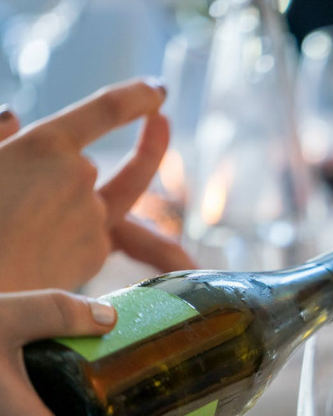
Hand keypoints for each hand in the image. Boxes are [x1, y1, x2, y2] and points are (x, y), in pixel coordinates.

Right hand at [0, 79, 195, 292]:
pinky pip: (93, 232)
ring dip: (95, 199)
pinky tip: (38, 248)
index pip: (104, 109)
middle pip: (97, 164)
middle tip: (161, 122)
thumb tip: (12, 119)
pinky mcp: (96, 252)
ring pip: (101, 199)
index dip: (136, 96)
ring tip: (81, 204)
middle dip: (135, 148)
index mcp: (43, 146)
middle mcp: (78, 176)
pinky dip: (74, 232)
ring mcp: (93, 216)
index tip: (157, 90)